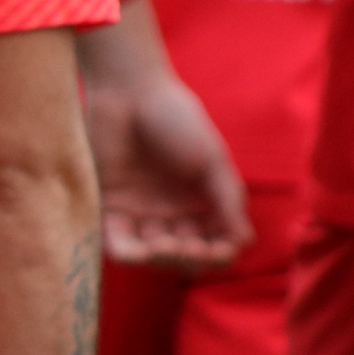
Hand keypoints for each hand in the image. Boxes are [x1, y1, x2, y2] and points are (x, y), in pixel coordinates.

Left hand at [85, 72, 249, 266]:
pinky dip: (130, 255)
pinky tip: (142, 250)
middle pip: (186, 257)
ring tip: (160, 245)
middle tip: (183, 243)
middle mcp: (175, 213)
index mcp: (206, 203)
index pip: (218, 246)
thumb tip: (243, 243)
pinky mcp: (110, 207)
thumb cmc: (177, 120)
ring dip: (161, 261)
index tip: (214, 246)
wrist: (130, 93)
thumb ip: (229, 201)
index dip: (218, 255)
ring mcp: (142, 212)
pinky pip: (119, 245)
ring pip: (153, 258)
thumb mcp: (213, 161)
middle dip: (188, 258)